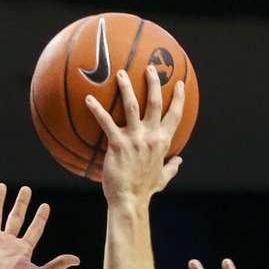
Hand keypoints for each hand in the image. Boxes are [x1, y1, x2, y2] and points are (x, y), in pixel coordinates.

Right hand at [0, 183, 78, 268]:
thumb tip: (77, 260)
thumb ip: (56, 265)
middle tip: (26, 188)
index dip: (40, 218)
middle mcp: (7, 243)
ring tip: (1, 186)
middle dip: (21, 203)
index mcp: (22, 250)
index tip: (45, 205)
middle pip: (16, 218)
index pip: (34, 230)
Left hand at [86, 66, 184, 203]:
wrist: (129, 200)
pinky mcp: (117, 144)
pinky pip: (106, 122)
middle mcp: (150, 136)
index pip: (175, 115)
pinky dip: (96, 109)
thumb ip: (171, 167)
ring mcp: (134, 139)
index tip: (178, 83)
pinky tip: (88, 99)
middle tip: (150, 67)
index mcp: (163, 142)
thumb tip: (179, 161)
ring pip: (132, 105)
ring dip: (126, 87)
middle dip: (154, 82)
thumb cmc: (144, 191)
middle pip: (155, 102)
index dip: (178, 97)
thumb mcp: (162, 178)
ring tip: (120, 73)